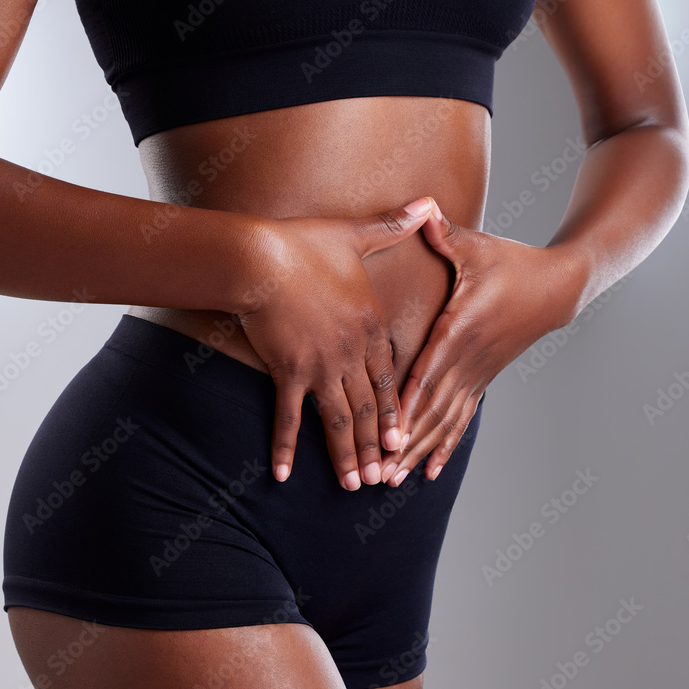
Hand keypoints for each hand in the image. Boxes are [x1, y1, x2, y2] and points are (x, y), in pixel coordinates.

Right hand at [236, 197, 437, 489]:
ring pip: (338, 420)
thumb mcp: (354, 235)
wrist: (260, 258)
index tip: (404, 438)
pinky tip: (282, 475)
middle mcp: (350, 353)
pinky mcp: (287, 370)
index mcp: (368, 326)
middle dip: (376, 446)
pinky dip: (285, 446)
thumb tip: (427, 202)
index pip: (388, 377)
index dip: (396, 410)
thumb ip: (393, 227)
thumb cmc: (303, 244)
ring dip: (345, 455)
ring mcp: (320, 366)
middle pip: (367, 408)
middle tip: (385, 478)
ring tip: (353, 486)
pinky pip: (287, 417)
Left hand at [380, 203, 583, 486]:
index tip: (386, 435)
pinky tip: (430, 471)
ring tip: (394, 482)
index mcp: (459, 329)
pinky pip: (461, 419)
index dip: (405, 407)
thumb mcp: (476, 246)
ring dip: (418, 452)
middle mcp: (467, 360)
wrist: (557, 288)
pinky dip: (444, 445)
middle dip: (403, 444)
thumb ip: (444, 232)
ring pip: (444, 422)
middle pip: (430, 411)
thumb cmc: (511, 263)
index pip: (426, 374)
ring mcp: (477, 374)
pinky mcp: (482, 380)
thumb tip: (420, 205)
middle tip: (378, 475)